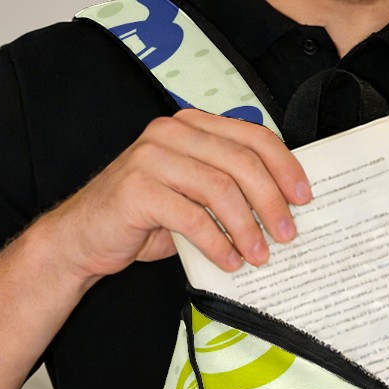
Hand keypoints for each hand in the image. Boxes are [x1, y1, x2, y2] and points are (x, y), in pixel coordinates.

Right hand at [40, 108, 310, 281]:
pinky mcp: (136, 189)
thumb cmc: (144, 219)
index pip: (251, 136)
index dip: (284, 166)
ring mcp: (151, 158)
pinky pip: (191, 217)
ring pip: (219, 189)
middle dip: (271, 202)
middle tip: (287, 235)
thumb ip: (227, 189)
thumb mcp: (193, 196)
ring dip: (247, 228)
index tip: (304, 198)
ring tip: (260, 256)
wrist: (83, 238)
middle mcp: (171, 133)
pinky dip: (217, 243)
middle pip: (241, 162)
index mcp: (191, 126)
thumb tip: (282, 211)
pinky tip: (230, 263)